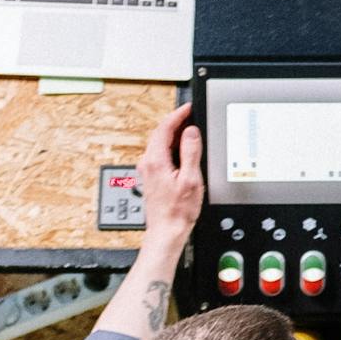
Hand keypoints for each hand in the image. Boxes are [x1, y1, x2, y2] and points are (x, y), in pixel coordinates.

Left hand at [136, 103, 204, 237]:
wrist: (167, 231)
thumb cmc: (177, 211)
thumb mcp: (190, 179)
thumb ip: (190, 152)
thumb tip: (191, 133)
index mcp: (156, 160)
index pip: (164, 128)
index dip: (178, 115)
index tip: (188, 108)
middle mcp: (148, 163)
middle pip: (161, 134)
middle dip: (177, 123)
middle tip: (192, 118)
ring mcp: (148, 170)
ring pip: (161, 144)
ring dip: (175, 137)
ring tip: (191, 134)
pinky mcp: (152, 177)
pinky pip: (161, 154)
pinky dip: (173, 148)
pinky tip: (184, 153)